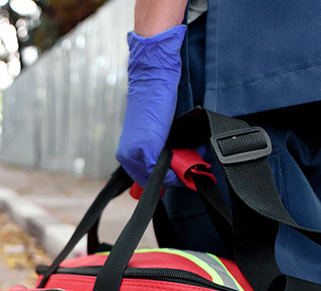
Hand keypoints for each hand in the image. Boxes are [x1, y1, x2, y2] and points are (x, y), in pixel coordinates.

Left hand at [116, 25, 186, 186]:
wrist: (155, 80)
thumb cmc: (158, 103)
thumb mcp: (157, 134)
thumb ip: (163, 152)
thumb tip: (179, 167)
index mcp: (127, 153)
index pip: (145, 178)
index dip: (166, 180)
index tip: (183, 176)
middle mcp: (126, 155)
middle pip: (152, 180)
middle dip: (175, 178)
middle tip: (192, 169)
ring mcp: (133, 153)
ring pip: (157, 177)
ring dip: (178, 174)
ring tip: (194, 160)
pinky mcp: (144, 149)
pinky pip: (160, 171)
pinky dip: (175, 172)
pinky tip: (188, 163)